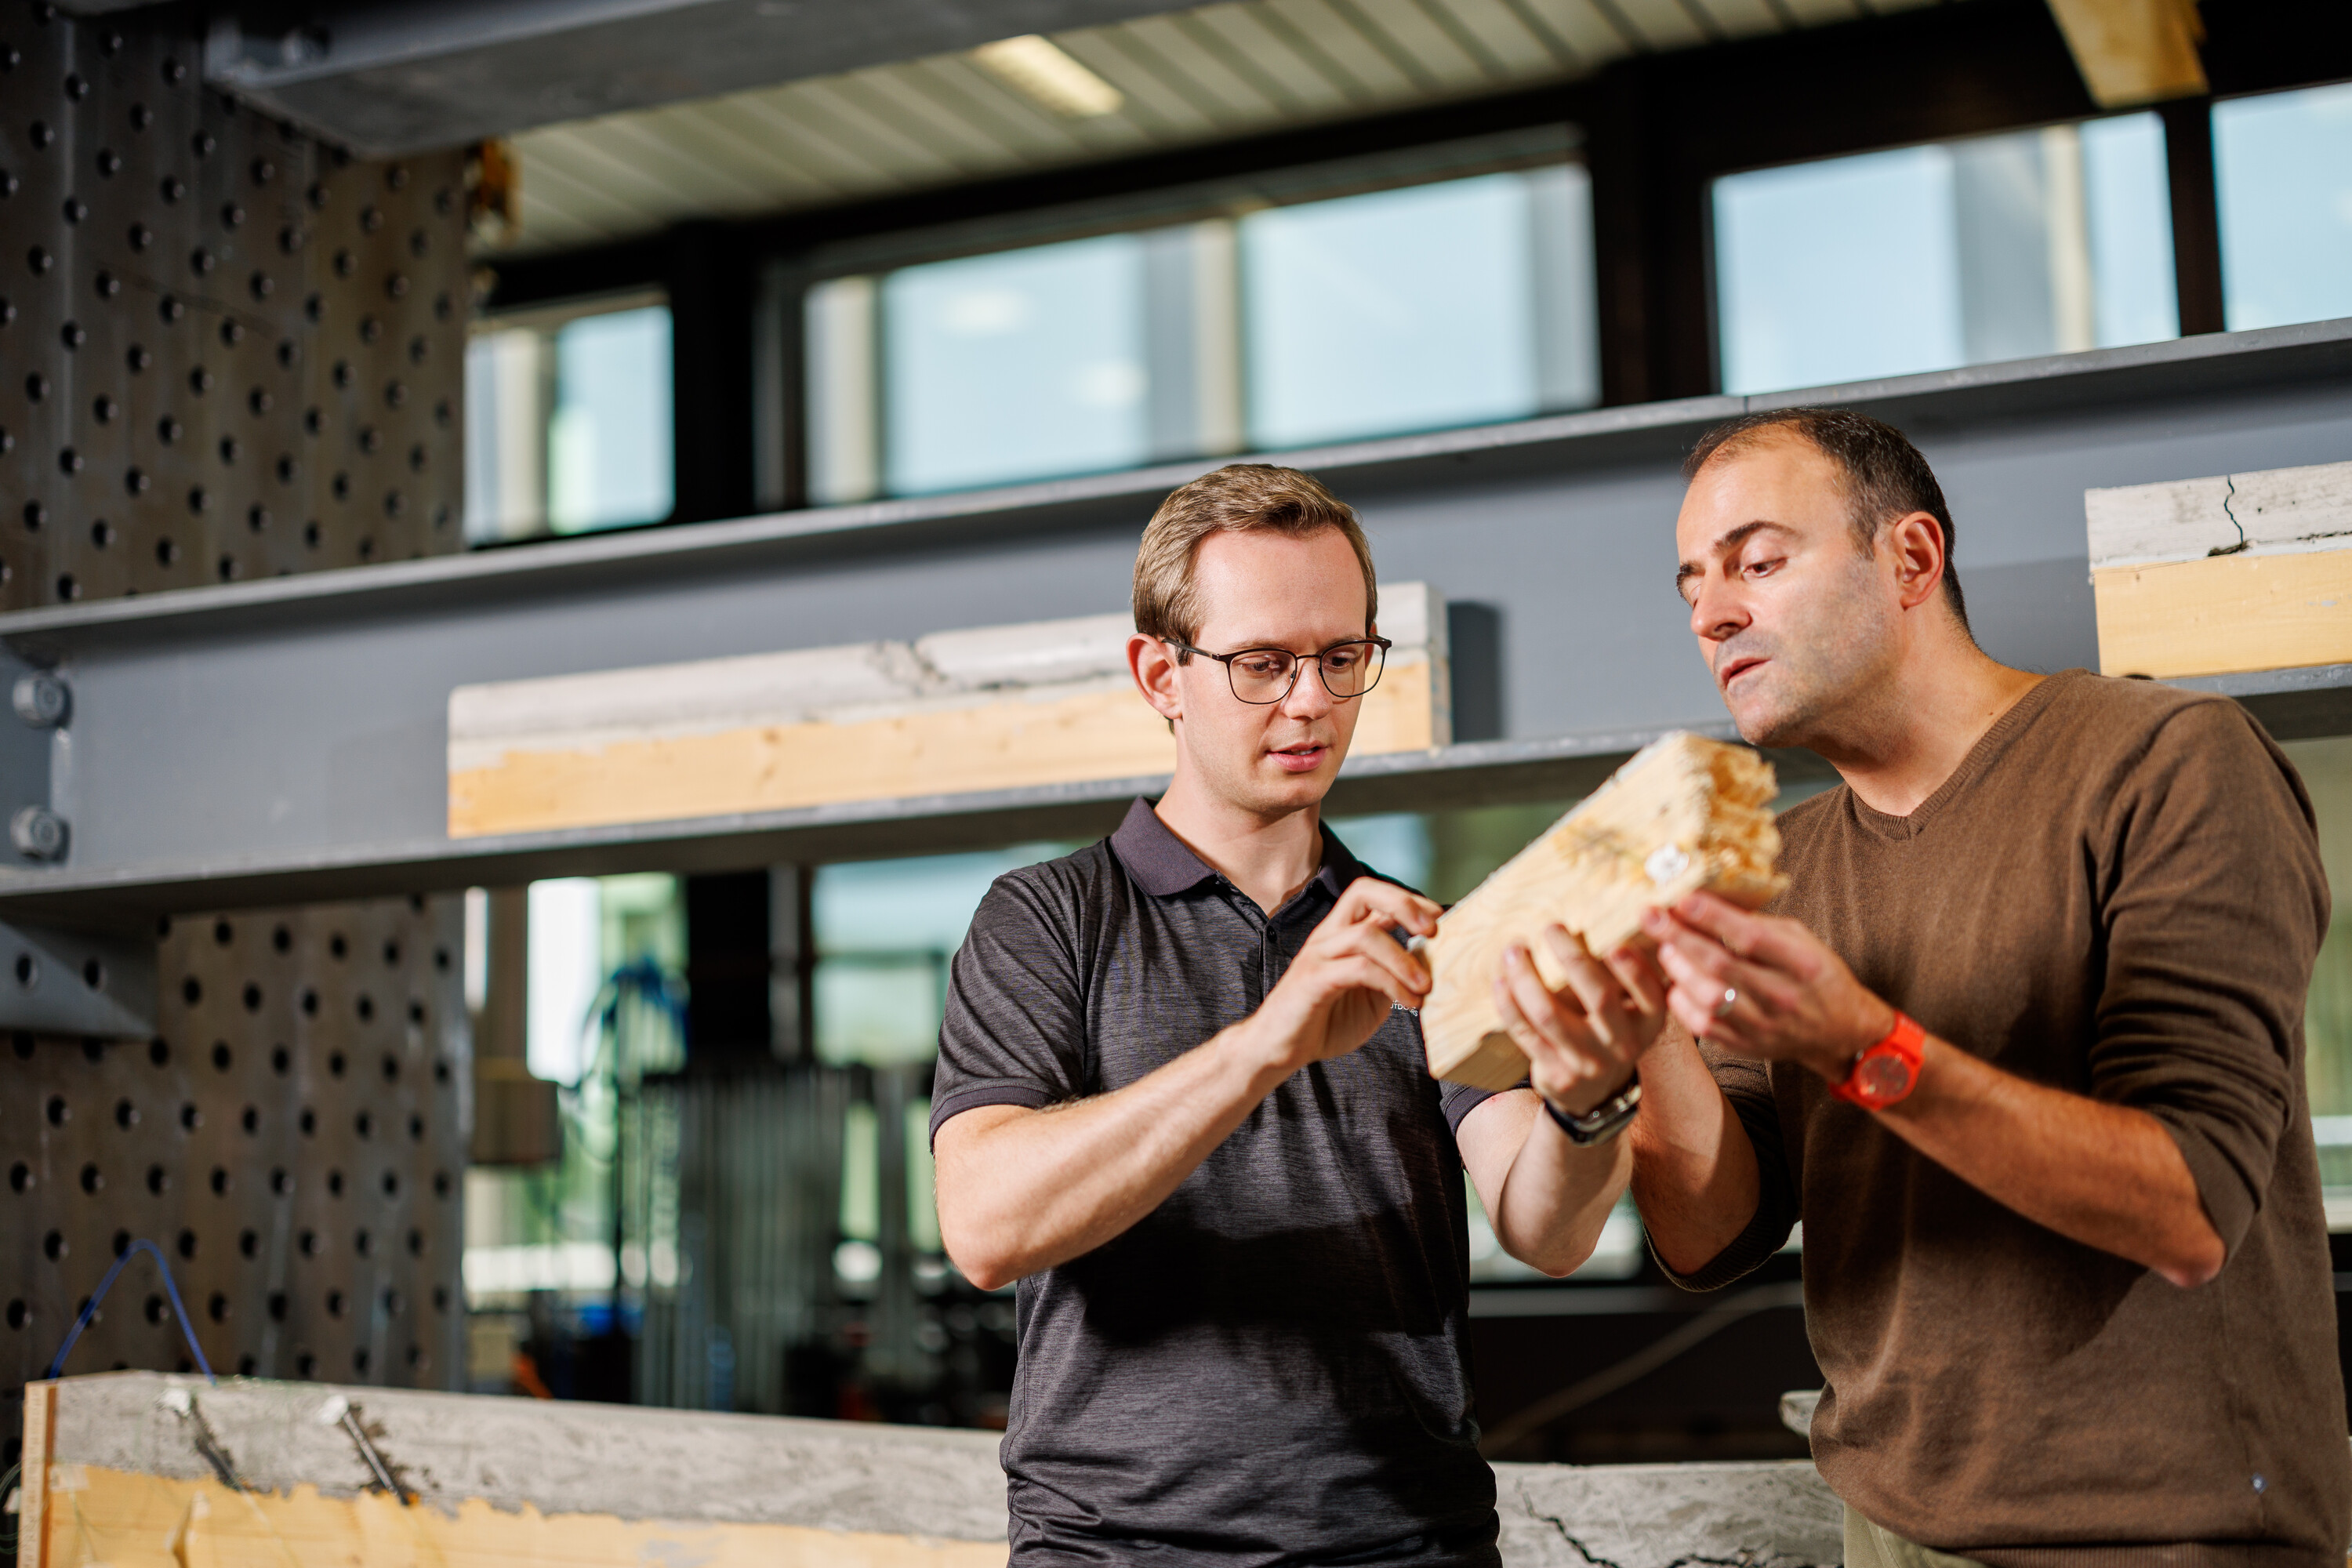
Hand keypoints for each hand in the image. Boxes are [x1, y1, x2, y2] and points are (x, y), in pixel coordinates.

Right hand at [1242, 877, 1440, 1073]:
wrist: (1280, 1049)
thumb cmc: (1325, 1022)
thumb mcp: (1371, 997)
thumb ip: (1393, 976)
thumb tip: (1430, 966)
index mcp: (1341, 934)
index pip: (1373, 895)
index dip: (1409, 900)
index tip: (1440, 920)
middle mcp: (1328, 935)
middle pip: (1363, 891)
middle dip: (1404, 904)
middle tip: (1433, 931)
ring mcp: (1319, 955)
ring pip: (1366, 934)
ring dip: (1404, 959)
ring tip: (1425, 987)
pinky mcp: (1313, 979)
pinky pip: (1359, 969)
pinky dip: (1392, 984)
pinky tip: (1408, 1003)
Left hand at [1490, 927, 1667, 1115]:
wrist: (1594, 1093)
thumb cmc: (1609, 1033)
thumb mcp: (1632, 1013)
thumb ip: (1625, 979)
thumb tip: (1602, 918)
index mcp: (1648, 1023)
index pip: (1651, 995)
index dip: (1635, 971)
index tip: (1616, 946)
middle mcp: (1622, 1044)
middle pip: (1598, 996)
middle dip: (1571, 957)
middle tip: (1551, 928)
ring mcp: (1588, 1062)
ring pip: (1549, 1013)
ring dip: (1526, 977)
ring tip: (1513, 950)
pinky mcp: (1556, 1072)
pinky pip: (1525, 1032)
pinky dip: (1509, 1004)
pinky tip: (1501, 981)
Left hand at [1640, 892, 1893, 1081]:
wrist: (1839, 1032)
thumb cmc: (1816, 975)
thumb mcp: (1800, 940)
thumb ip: (1758, 923)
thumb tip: (1707, 902)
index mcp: (1802, 964)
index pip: (1751, 937)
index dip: (1712, 916)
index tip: (1682, 898)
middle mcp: (1783, 997)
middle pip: (1721, 966)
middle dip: (1679, 937)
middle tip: (1650, 917)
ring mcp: (1764, 1026)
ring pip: (1709, 997)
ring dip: (1678, 969)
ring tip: (1664, 948)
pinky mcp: (1747, 1046)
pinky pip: (1703, 1025)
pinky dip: (1682, 1002)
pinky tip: (1675, 983)